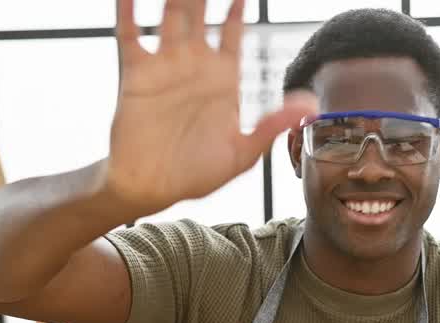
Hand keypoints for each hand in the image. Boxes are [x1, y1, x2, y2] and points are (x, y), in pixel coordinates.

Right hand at [106, 0, 317, 215]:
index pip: (233, 29)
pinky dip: (129, 10)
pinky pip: (130, 34)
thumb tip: (311, 105)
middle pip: (202, 10)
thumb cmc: (196, 173)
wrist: (151, 187)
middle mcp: (194, 63)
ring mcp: (164, 65)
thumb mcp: (242, 152)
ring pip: (171, 13)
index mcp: (222, 77)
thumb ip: (273, 125)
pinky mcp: (135, 74)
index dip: (239, 5)